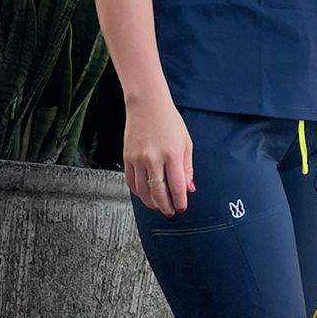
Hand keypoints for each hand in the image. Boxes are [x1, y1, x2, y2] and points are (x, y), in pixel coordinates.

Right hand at [123, 92, 194, 216]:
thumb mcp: (186, 143)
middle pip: (158, 193)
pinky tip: (144, 195)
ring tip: (158, 206)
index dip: (179, 202)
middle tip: (170, 212)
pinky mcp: (127, 158)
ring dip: (151, 203)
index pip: (176, 187)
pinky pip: (131, 182)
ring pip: (143, 191)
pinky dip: (138, 192)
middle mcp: (153, 158)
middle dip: (165, 207)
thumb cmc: (168, 121)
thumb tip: (189, 188)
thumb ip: (187, 168)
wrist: (147, 105)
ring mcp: (138, 159)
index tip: (182, 208)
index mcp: (172, 154)